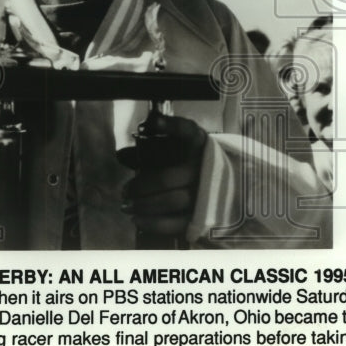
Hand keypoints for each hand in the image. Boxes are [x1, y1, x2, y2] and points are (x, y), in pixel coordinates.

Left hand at [117, 112, 207, 237]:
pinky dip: (155, 223)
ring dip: (144, 205)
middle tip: (125, 191)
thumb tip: (121, 154)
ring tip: (127, 206)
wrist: (224, 186)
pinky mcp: (204, 215)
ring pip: (172, 201)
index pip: (187, 131)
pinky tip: (137, 220)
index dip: (171, 126)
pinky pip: (178, 222)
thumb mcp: (174, 153)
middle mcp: (205, 166)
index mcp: (199, 144)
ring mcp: (207, 191)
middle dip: (141, 186)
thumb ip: (148, 152)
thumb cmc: (189, 165)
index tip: (154, 122)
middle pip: (167, 178)